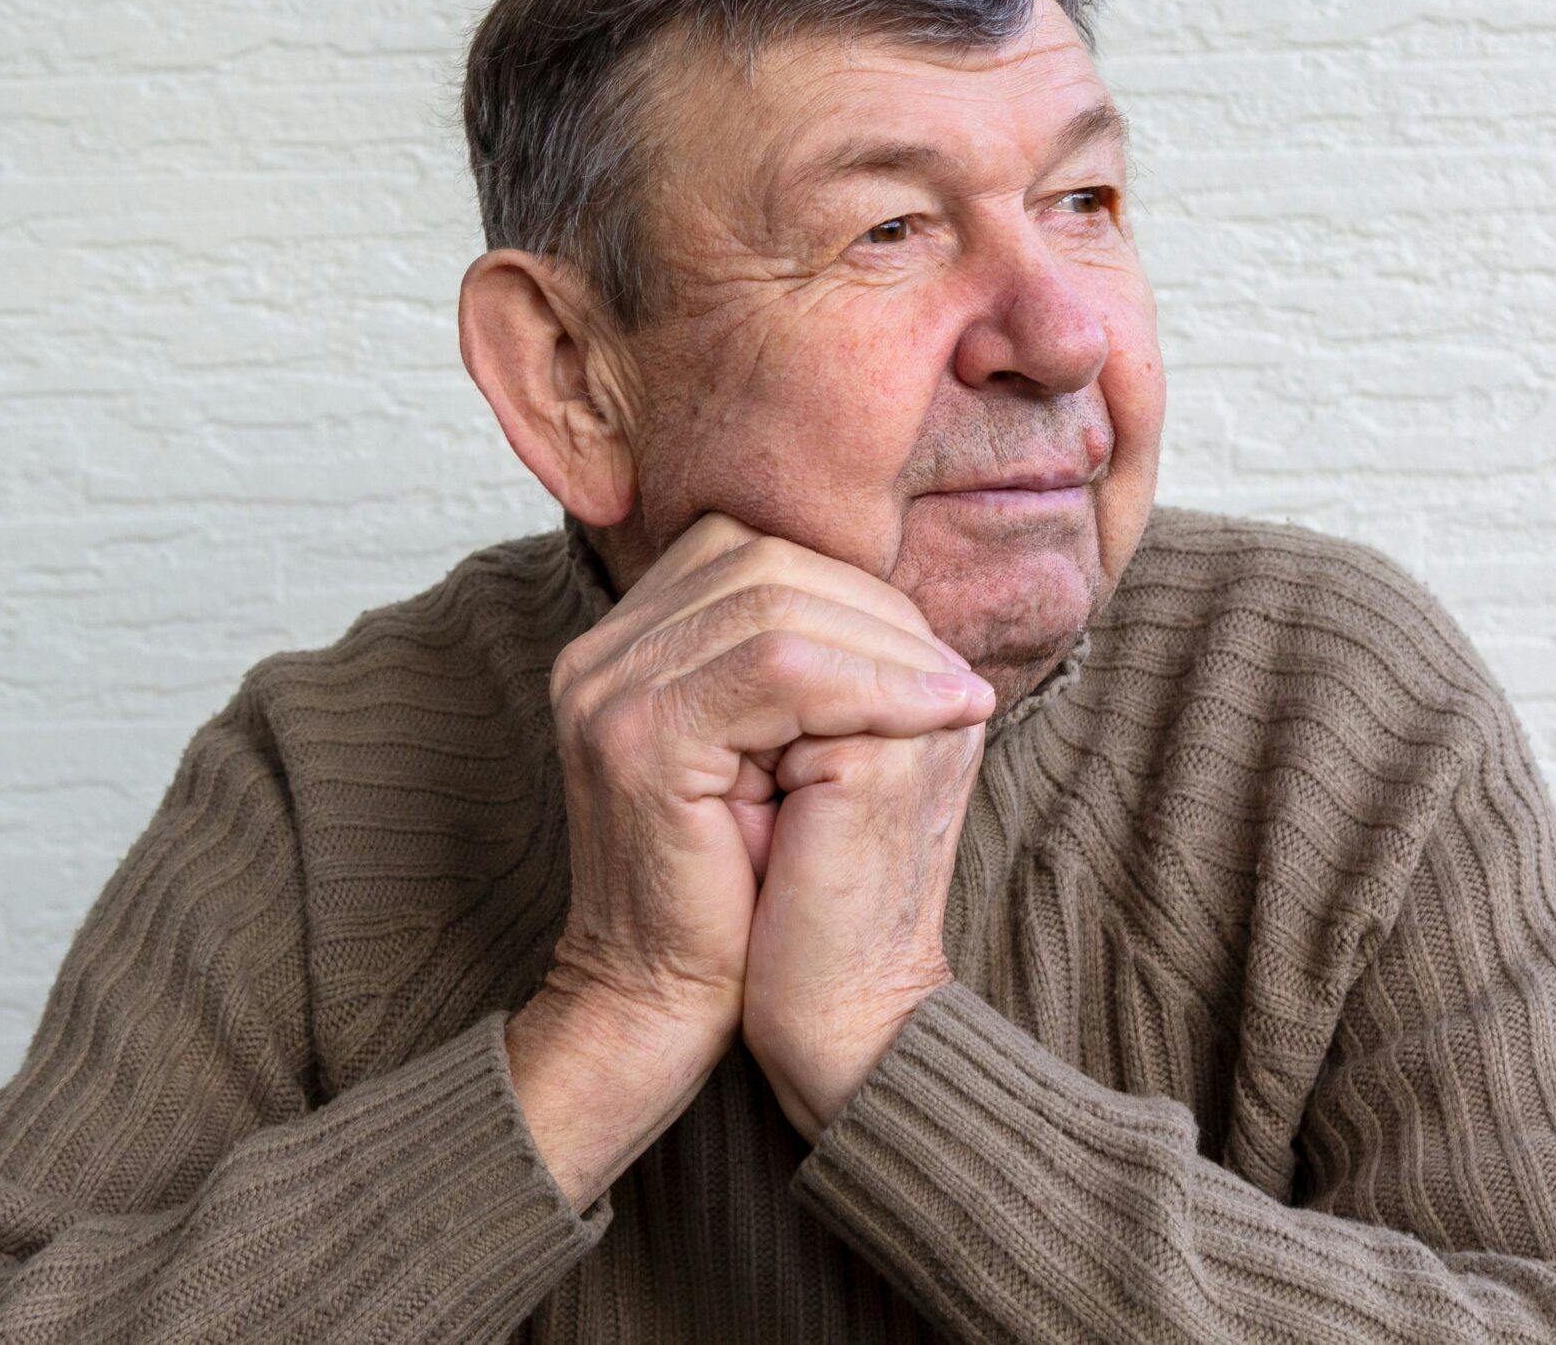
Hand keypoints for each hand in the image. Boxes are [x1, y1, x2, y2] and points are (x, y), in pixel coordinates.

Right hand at [507, 510, 992, 1204]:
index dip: (849, 587)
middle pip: (762, 562)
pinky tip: (934, 713)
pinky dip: (871, 683)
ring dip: (887, 647)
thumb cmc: (735, 889)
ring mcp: (606, 688)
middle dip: (876, 610)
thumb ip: (803, 668)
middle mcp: (598, 653)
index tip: (929, 648)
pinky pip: (778, 667)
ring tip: (957, 695)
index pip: (749, 552)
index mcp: (624, 645)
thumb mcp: (771, 754)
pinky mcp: (637, 735)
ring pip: (774, 603)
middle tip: (955, 670)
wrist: (661, 1003)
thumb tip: (905, 598)